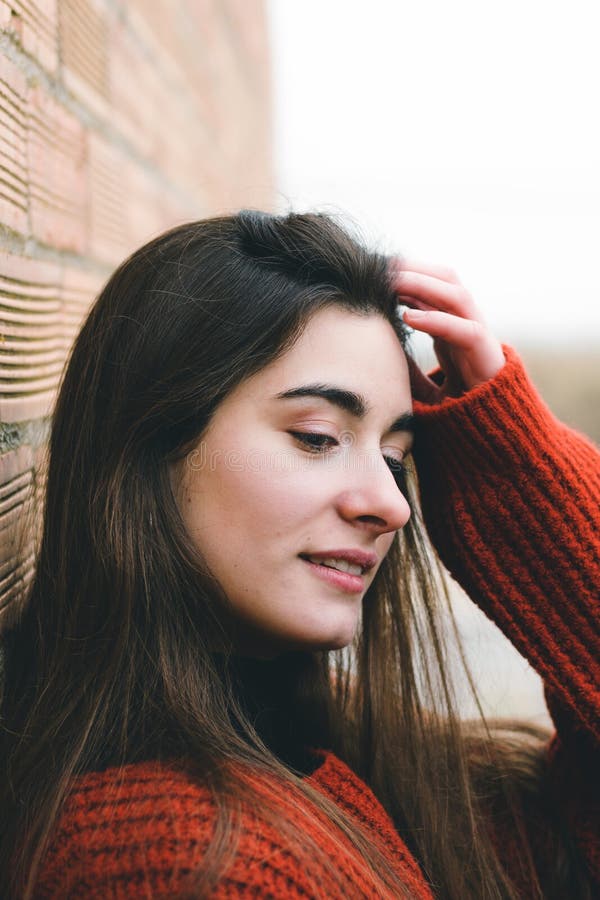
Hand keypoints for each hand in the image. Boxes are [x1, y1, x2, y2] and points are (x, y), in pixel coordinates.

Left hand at [389, 259, 505, 403]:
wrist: (492, 437)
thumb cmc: (456, 414)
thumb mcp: (421, 389)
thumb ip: (406, 370)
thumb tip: (379, 357)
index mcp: (452, 328)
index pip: (431, 289)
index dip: (406, 276)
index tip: (375, 271)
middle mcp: (467, 325)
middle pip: (445, 281)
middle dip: (414, 269)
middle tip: (381, 265)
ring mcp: (480, 337)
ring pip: (457, 296)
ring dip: (423, 284)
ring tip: (391, 281)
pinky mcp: (489, 357)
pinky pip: (467, 331)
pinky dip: (437, 321)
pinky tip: (409, 317)